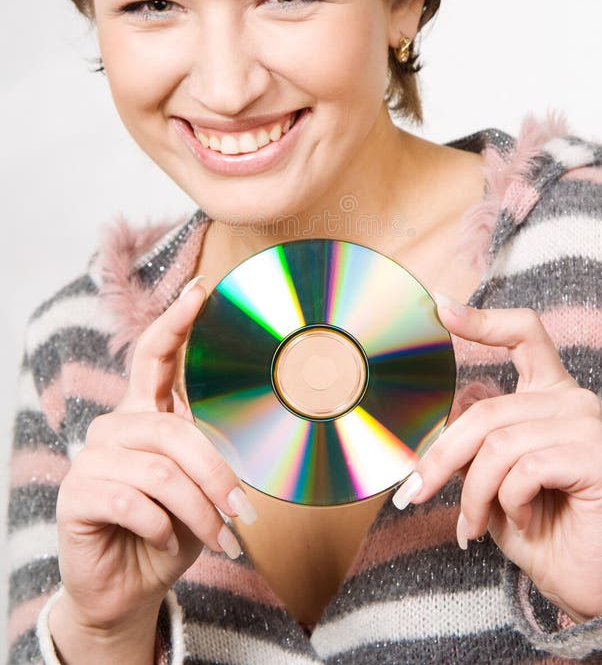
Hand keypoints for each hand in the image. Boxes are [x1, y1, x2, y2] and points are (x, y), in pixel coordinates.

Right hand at [53, 280, 257, 635]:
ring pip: (161, 470)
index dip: (176, 322)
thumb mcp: (202, 486)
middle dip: (216, 473)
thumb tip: (256, 428)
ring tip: (219, 538)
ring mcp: (93, 457)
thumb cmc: (174, 528)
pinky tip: (162, 540)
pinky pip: (133, 502)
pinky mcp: (77, 494)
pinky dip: (161, 527)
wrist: (132, 587)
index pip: (155, 355)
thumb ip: (211, 450)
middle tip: (243, 512)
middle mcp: (116, 425)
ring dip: (199, 510)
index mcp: (146, 412)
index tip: (201, 290)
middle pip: (174, 430)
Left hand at [395, 298, 601, 622]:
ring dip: (472, 493)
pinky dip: (507, 502)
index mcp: (551, 396)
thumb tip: (453, 405)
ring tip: (471, 527)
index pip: (524, 335)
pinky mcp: (595, 456)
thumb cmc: (547, 533)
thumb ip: (479, 441)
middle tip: (413, 493)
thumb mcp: (497, 482)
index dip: (483, 320)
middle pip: (485, 410)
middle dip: (440, 457)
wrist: (589, 584)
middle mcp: (573, 401)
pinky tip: (522, 523)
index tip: (440, 308)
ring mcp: (587, 425)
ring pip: (497, 443)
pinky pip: (523, 469)